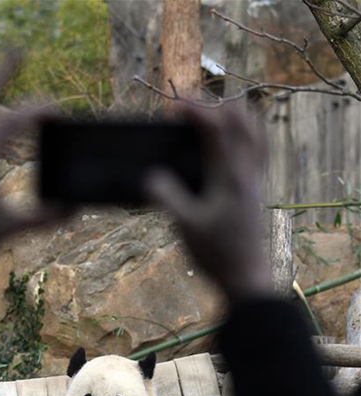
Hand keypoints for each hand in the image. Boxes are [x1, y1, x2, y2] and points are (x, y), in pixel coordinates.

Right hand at [145, 105, 272, 302]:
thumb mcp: (185, 226)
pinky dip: (243, 135)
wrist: (245, 277)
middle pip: (241, 118)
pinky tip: (224, 147)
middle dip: (214, 106)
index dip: (195, 109)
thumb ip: (167, 197)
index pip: (217, 126)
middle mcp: (247, 170)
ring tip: (208, 122)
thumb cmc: (217, 253)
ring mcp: (255, 178)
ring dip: (232, 117)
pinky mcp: (256, 188)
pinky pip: (257, 148)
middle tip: (189, 114)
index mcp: (229, 175)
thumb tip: (150, 177)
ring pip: (254, 130)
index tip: (173, 109)